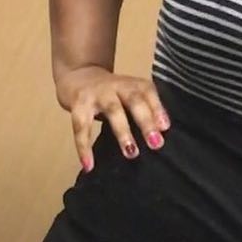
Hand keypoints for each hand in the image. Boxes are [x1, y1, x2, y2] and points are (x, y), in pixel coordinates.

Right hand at [55, 65, 170, 170]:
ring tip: (131, 153)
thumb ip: (146, 110)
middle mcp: (117, 86)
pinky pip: (81, 127)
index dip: (157, 108)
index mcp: (132, 84)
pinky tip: (89, 165)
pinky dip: (84, 147)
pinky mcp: (78, 104)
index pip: (148, 92)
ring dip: (123, 132)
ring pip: (112, 110)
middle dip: (146, 121)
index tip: (165, 127)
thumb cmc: (111, 93)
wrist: (76, 75)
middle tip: (155, 144)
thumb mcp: (129, 96)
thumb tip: (162, 132)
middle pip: (134, 100)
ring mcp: (97, 94)